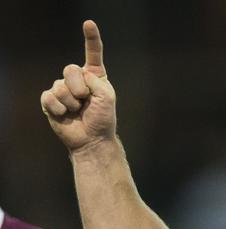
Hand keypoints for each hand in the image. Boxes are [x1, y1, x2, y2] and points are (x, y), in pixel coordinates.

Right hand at [41, 20, 116, 151]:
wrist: (92, 139)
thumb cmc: (103, 118)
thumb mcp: (107, 97)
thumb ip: (95, 81)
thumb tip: (77, 76)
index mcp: (94, 75)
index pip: (92, 53)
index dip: (91, 38)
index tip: (88, 23)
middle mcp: (78, 79)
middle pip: (70, 69)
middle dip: (79, 87)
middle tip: (85, 101)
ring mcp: (62, 89)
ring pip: (60, 85)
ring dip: (71, 102)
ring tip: (78, 111)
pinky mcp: (50, 101)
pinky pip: (49, 97)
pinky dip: (60, 108)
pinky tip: (66, 115)